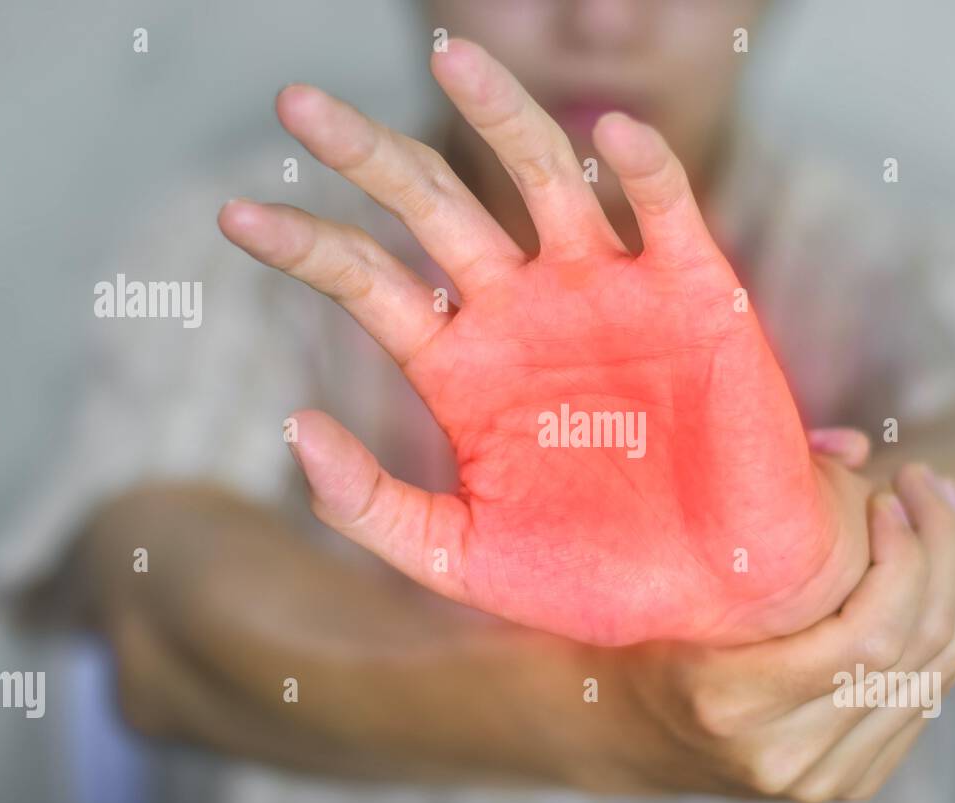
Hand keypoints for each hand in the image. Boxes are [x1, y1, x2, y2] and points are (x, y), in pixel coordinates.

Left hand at [219, 39, 868, 646]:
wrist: (718, 595)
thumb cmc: (594, 578)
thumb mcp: (460, 558)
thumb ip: (370, 506)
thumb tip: (291, 427)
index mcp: (464, 368)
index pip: (371, 282)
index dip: (308, 246)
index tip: (236, 217)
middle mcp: (525, 313)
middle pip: (436, 204)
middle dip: (370, 154)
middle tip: (298, 102)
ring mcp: (607, 293)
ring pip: (543, 176)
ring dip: (497, 115)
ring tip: (449, 56)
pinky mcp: (696, 293)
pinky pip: (665, 211)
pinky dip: (644, 168)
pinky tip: (611, 134)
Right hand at [592, 460, 954, 802]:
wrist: (623, 734)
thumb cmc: (638, 634)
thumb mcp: (672, 576)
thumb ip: (757, 507)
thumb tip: (857, 450)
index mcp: (730, 703)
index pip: (866, 638)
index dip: (900, 559)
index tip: (885, 495)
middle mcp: (786, 756)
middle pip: (915, 653)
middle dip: (941, 553)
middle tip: (927, 484)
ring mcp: (822, 779)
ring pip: (936, 677)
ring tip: (946, 511)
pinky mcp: (849, 781)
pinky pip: (926, 700)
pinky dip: (950, 629)